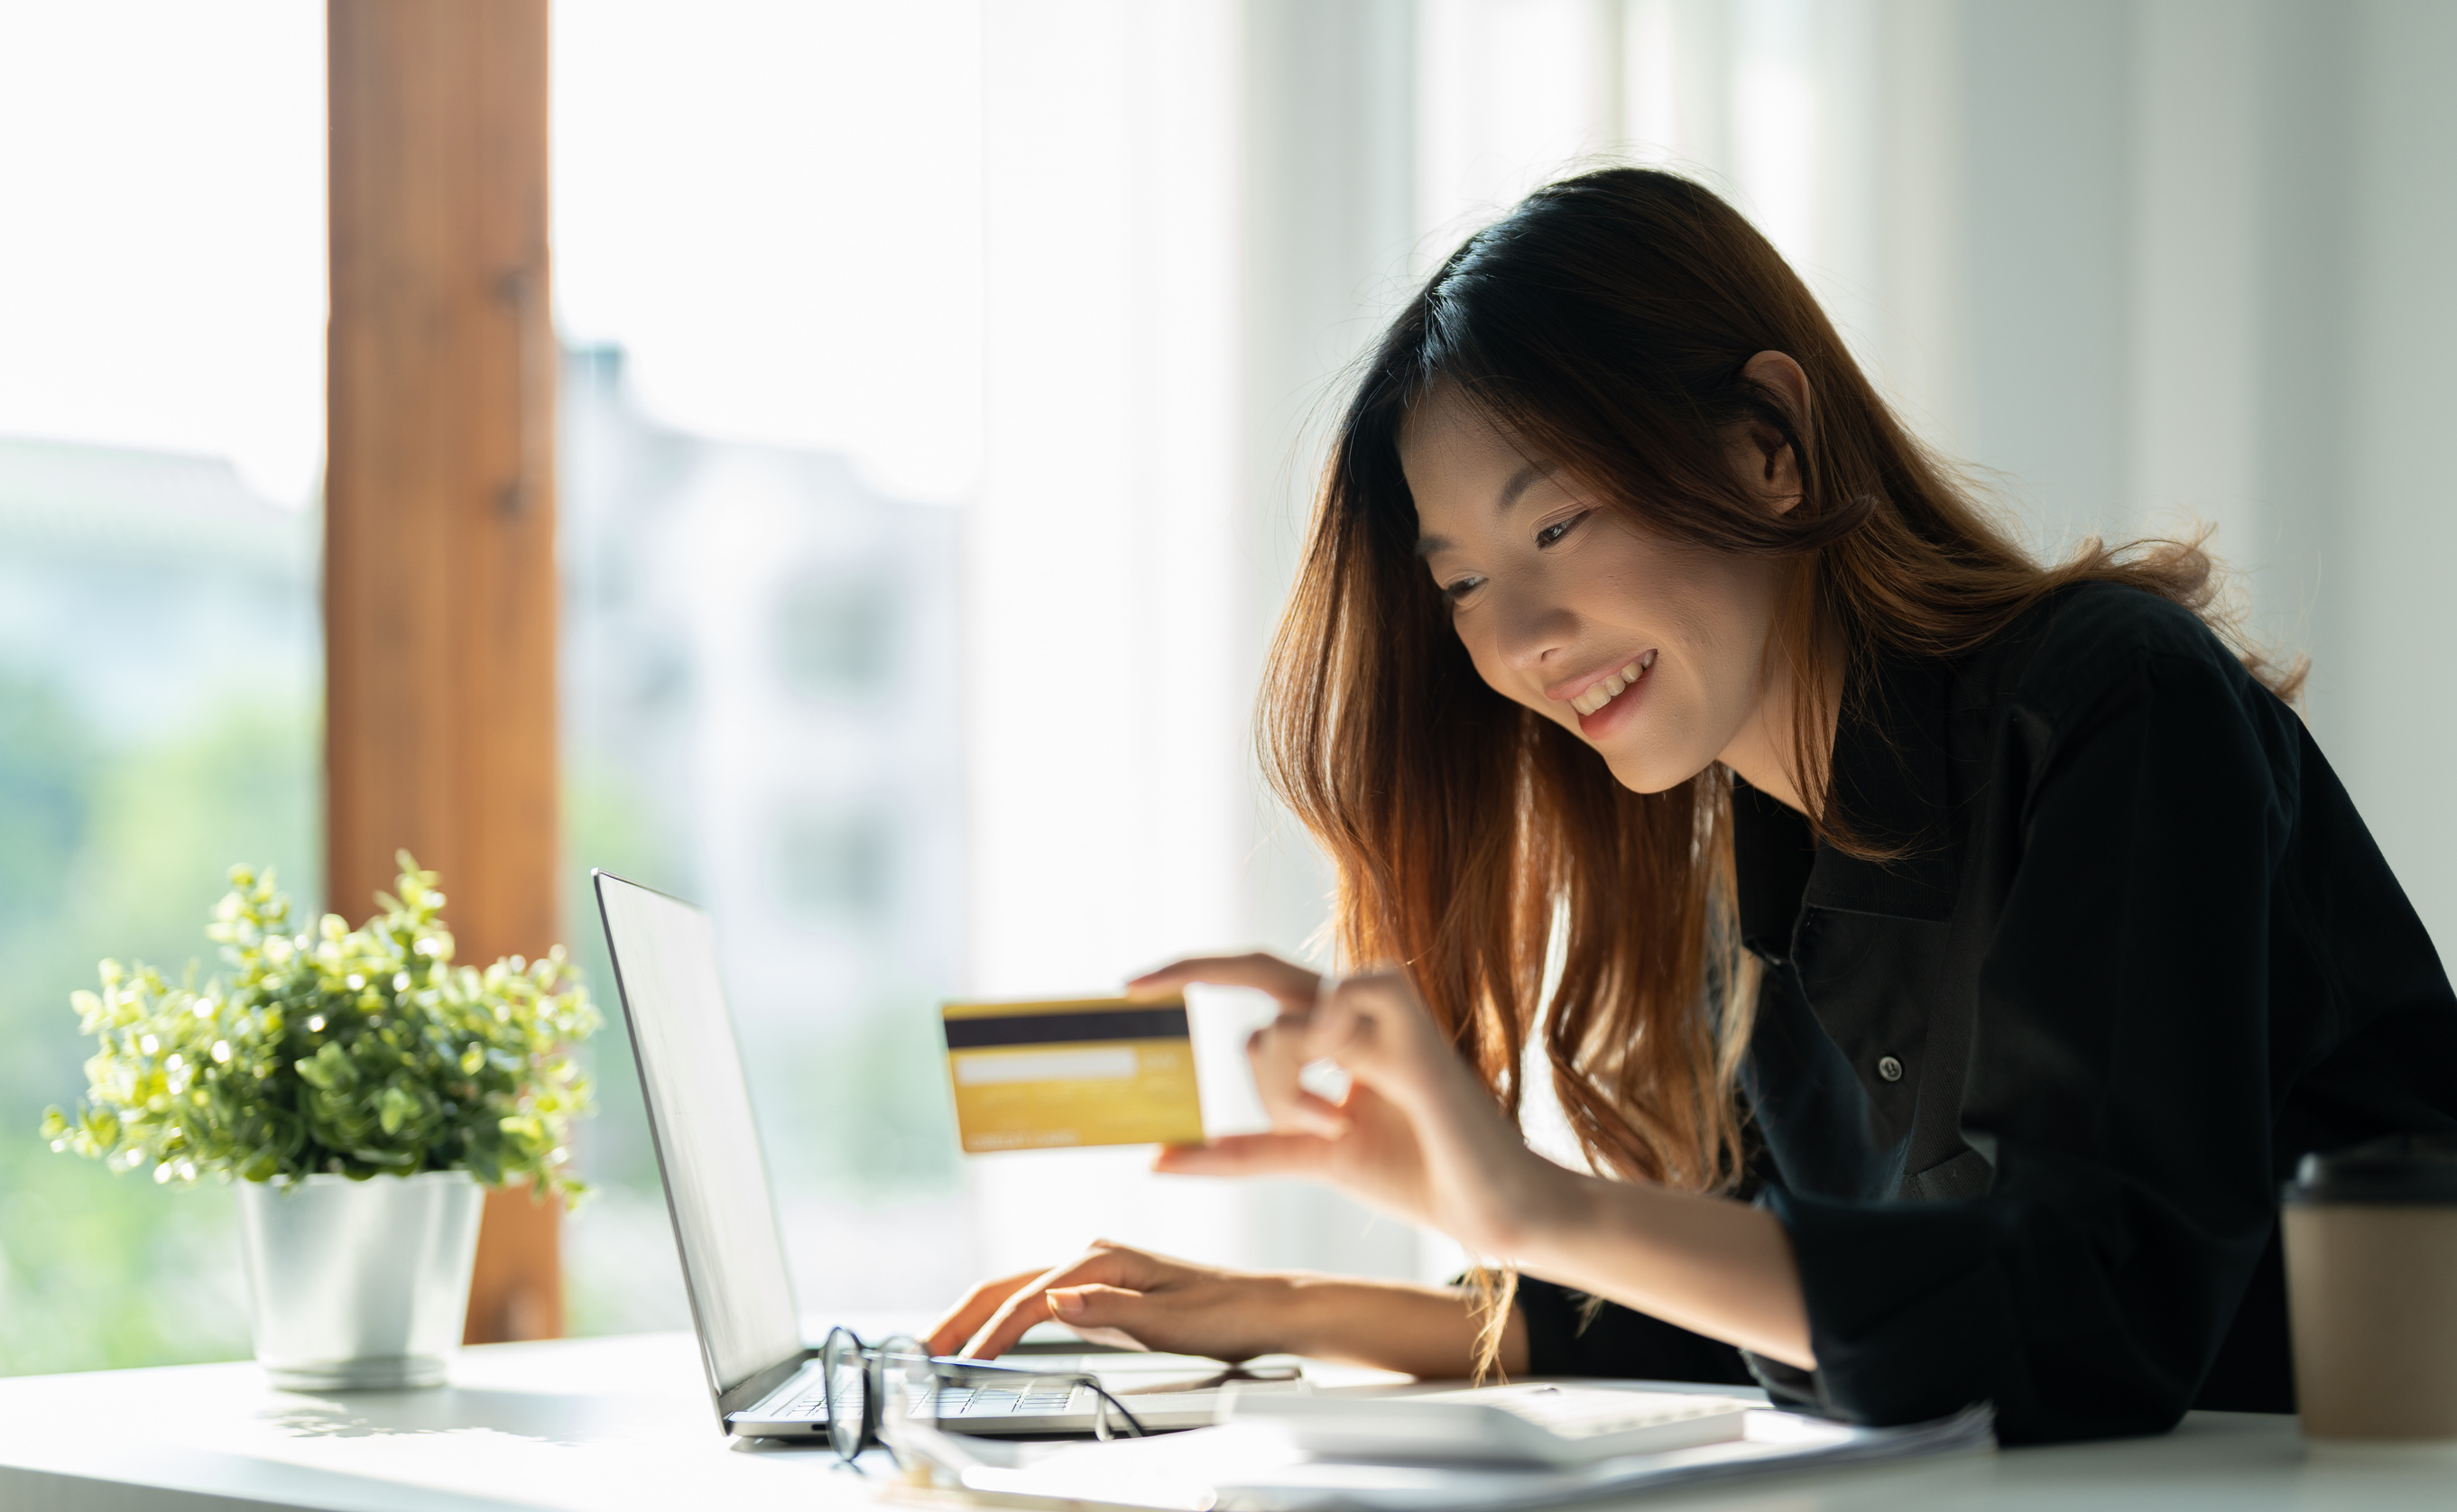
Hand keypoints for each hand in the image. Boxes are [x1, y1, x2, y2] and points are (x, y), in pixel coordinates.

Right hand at [923, 1240, 1296, 1361]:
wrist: (1264, 1308)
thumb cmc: (1226, 1313)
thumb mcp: (1168, 1320)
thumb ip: (1107, 1310)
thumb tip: (1050, 1299)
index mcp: (1102, 1258)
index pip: (1028, 1298)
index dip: (989, 1332)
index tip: (961, 1360)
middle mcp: (1093, 1258)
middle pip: (1007, 1283)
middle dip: (960, 1316)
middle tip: (920, 1349)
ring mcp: (1095, 1273)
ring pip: (1017, 1290)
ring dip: (975, 1315)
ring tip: (939, 1344)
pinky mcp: (1101, 1292)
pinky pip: (1038, 1302)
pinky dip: (1004, 1319)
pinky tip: (989, 1337)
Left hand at [1129, 953, 1571, 1258]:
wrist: (1494, 1209)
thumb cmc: (1419, 1175)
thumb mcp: (1312, 1156)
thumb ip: (1242, 1152)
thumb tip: (1160, 1156)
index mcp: (1341, 1026)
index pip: (1261, 981)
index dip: (1199, 970)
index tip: (1135, 986)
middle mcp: (1361, 1004)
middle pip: (1260, 967)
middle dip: (1192, 968)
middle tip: (1128, 985)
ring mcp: (1386, 1009)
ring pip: (1276, 1028)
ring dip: (1280, 1094)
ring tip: (1328, 1130)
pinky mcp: (1410, 1023)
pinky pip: (1319, 1024)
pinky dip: (1312, 1081)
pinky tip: (1344, 1117)